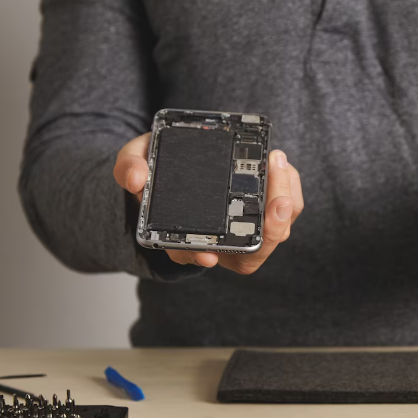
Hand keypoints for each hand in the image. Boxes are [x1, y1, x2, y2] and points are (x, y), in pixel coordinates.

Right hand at [114, 133, 303, 273]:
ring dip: (284, 202)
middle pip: (253, 252)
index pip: (197, 255)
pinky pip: (287, 206)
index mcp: (184, 235)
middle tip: (276, 201)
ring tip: (276, 165)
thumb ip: (128, 167)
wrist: (176, 160)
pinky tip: (278, 162)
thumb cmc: (155, 167)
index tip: (207, 255)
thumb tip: (135, 177)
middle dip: (270, 230)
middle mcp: (219, 238)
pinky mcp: (265, 206)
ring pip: (277, 229)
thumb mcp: (132, 159)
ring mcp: (245, 225)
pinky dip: (289, 186)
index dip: (201, 258)